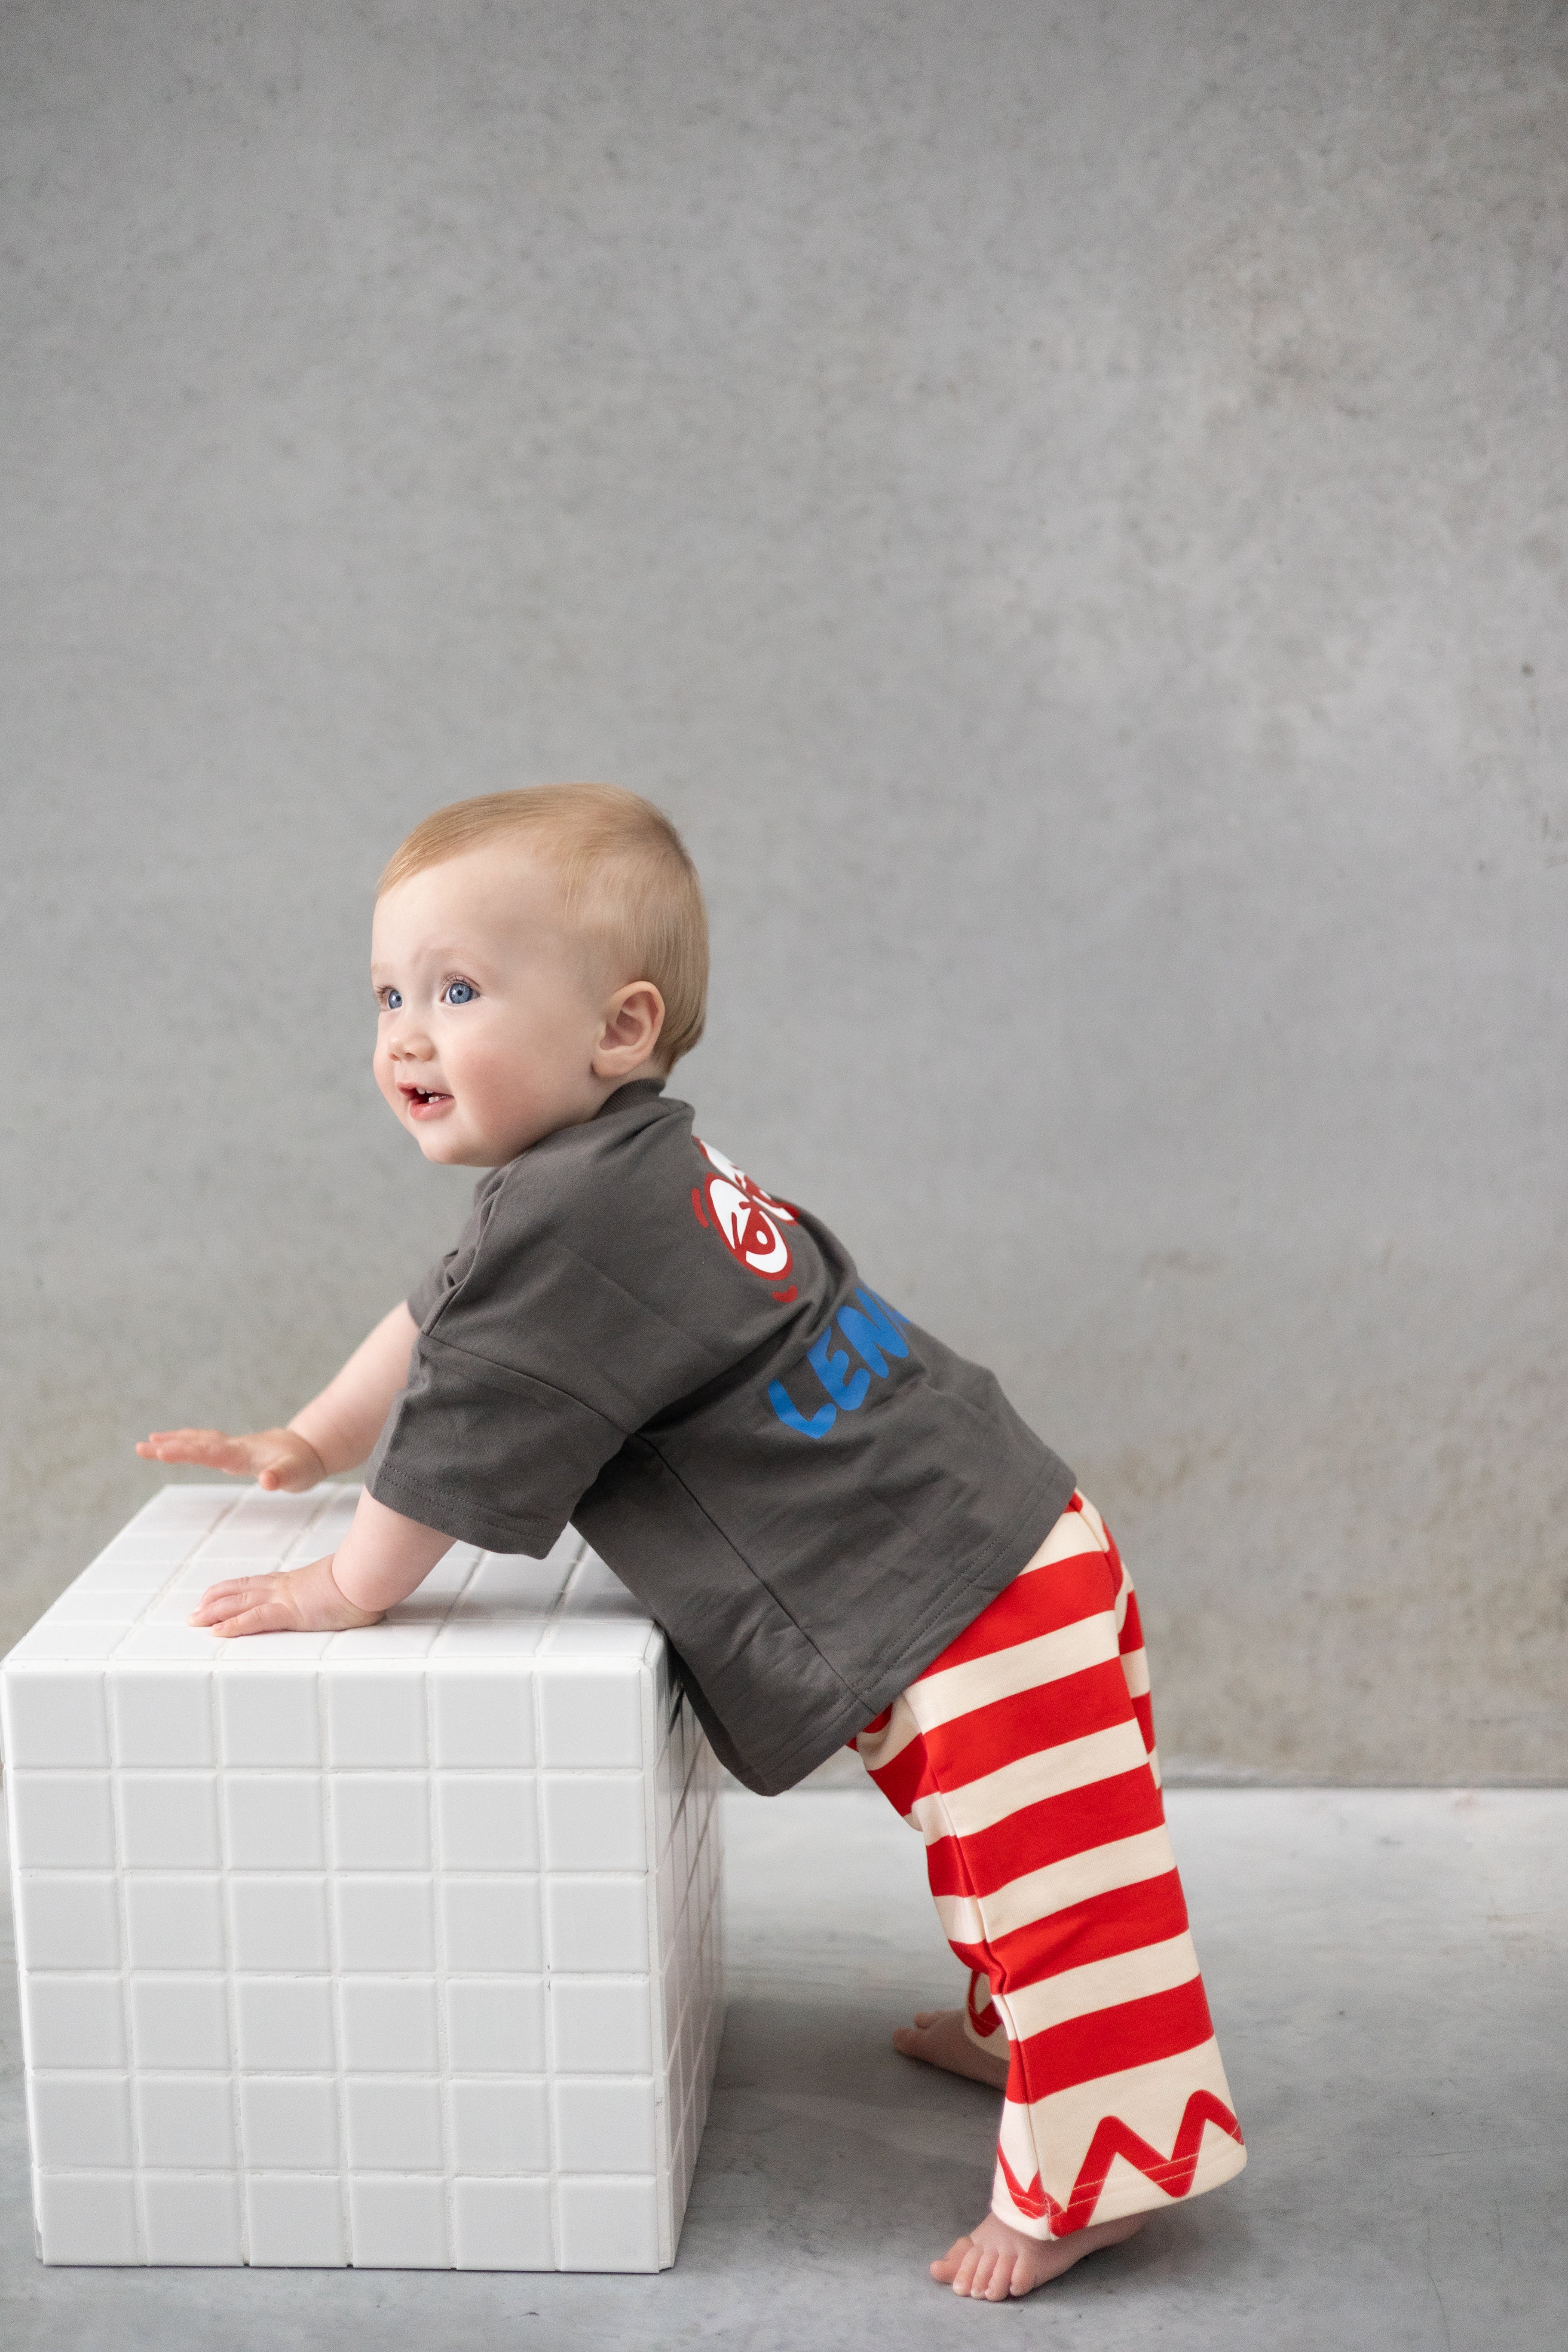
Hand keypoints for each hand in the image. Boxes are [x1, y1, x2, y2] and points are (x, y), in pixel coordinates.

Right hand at [136, 1425, 326, 1492]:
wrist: (311, 1448)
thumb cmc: (303, 1464)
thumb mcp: (297, 1474)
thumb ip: (281, 1477)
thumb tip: (267, 1481)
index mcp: (242, 1453)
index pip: (209, 1451)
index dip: (185, 1451)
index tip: (161, 1450)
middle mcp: (234, 1447)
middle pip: (197, 1444)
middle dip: (169, 1446)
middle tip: (141, 1448)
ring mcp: (232, 1446)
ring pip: (198, 1440)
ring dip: (173, 1441)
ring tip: (147, 1443)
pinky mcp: (233, 1449)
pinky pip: (204, 1443)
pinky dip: (187, 1441)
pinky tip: (174, 1442)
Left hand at [188, 1551, 383, 1637]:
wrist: (369, 1574)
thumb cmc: (364, 1579)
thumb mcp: (343, 1585)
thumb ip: (334, 1590)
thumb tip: (343, 1597)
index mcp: (296, 1581)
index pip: (257, 1583)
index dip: (233, 1589)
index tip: (216, 1594)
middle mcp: (285, 1587)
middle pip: (241, 1591)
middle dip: (215, 1601)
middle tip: (195, 1612)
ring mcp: (285, 1598)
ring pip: (240, 1603)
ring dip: (214, 1613)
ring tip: (195, 1620)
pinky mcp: (290, 1612)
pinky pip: (255, 1619)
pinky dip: (234, 1625)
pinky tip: (217, 1631)